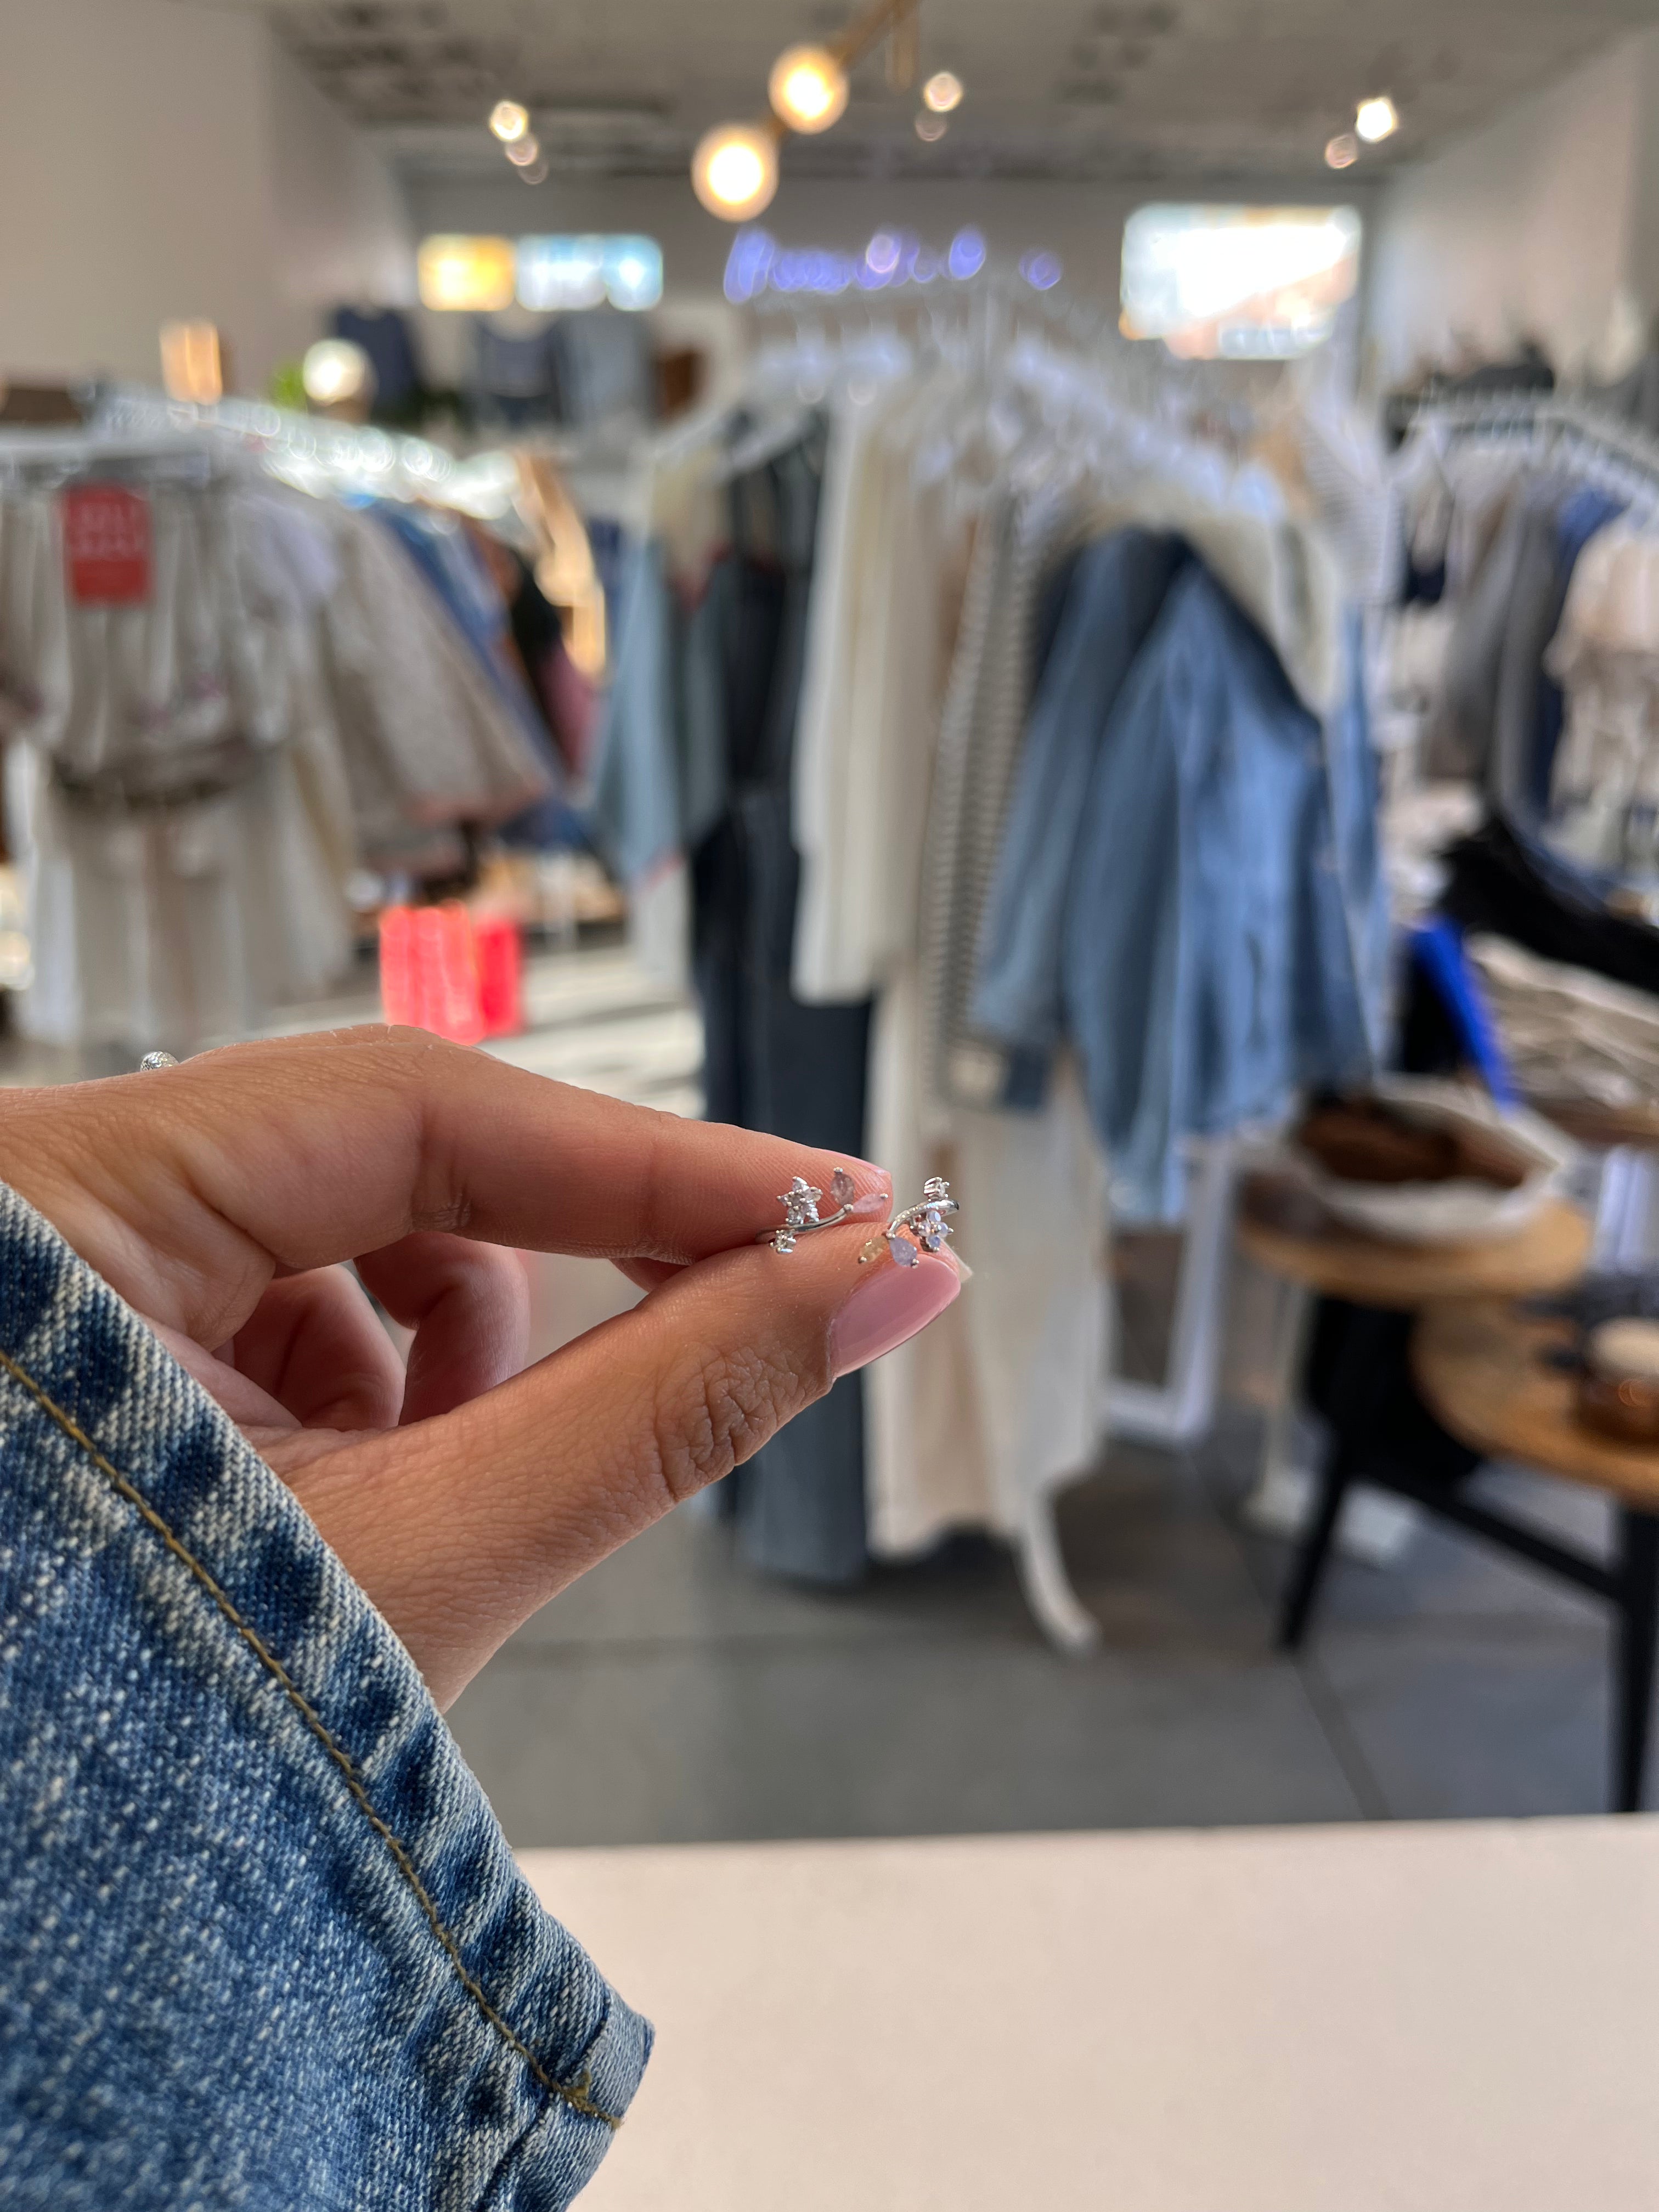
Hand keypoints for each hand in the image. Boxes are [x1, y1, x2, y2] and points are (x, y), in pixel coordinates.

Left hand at [0, 1029, 959, 1704]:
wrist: (19, 1931)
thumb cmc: (129, 1767)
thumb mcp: (426, 1565)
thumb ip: (660, 1407)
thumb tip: (870, 1289)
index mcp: (63, 1202)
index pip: (411, 1104)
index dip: (652, 1160)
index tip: (835, 1205)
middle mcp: (51, 1197)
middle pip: (393, 1147)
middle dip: (582, 1247)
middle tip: (772, 1292)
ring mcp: (77, 1262)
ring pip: (357, 1225)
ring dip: (461, 1341)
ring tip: (461, 1481)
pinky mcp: (111, 1326)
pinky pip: (302, 1294)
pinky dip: (388, 1377)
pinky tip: (385, 1482)